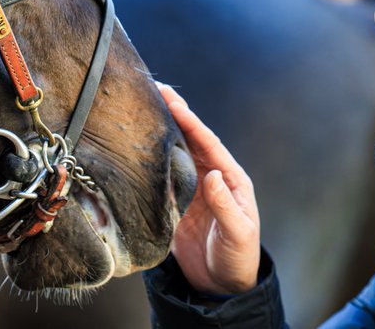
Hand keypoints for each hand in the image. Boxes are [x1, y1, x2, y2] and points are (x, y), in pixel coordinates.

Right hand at [159, 82, 260, 294]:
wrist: (223, 287)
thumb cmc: (238, 259)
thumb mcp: (238, 233)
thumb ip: (225, 205)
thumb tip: (212, 174)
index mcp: (230, 178)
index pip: (208, 143)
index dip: (191, 121)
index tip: (173, 101)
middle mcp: (211, 177)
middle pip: (190, 139)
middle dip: (174, 114)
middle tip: (154, 88)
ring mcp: (192, 189)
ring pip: (175, 152)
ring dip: (161, 130)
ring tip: (142, 107)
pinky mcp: (175, 203)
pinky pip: (162, 174)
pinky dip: (150, 158)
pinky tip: (135, 144)